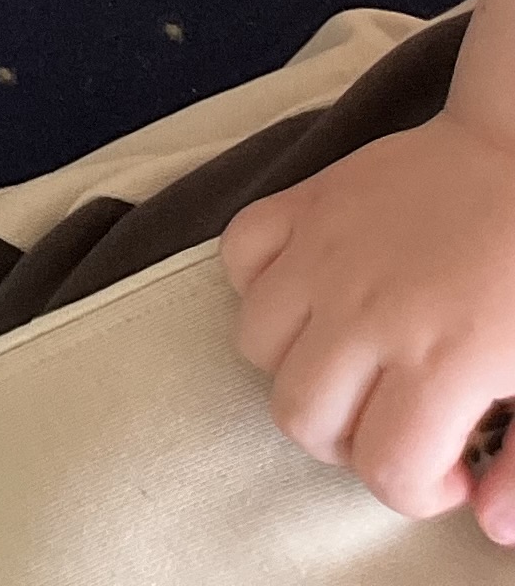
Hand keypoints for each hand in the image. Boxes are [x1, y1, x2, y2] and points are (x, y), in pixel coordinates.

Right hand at [223, 105, 514, 537]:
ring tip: (357, 360)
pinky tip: (316, 295)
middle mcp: (364, 312)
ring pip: (257, 348)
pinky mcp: (304, 202)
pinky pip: (238, 258)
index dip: (418, 490)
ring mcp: (322, 252)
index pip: (383, 470)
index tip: (455, 465)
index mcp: (441, 361)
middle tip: (402, 420)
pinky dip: (262, 286)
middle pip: (302, 420)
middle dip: (350, 441)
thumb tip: (488, 523)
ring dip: (301, 368)